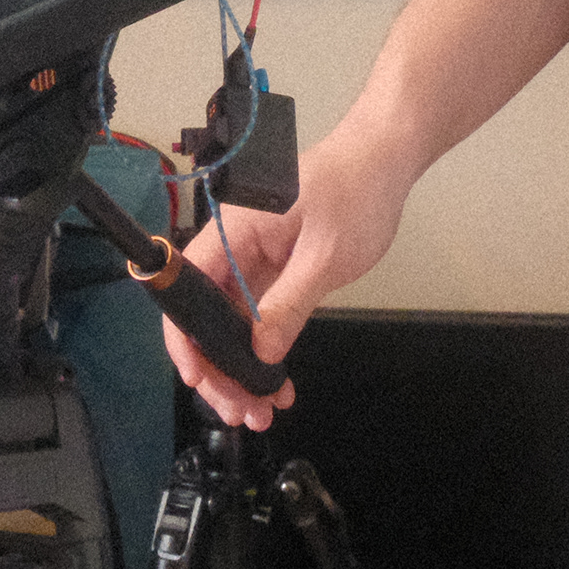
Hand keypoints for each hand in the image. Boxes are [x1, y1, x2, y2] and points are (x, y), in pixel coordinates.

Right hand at [159, 127, 411, 429]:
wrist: (384, 158)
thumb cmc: (356, 189)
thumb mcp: (325, 257)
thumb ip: (288, 305)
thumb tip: (260, 353)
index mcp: (234, 230)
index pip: (188, 288)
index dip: (185, 337)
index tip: (199, 377)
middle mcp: (235, 244)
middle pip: (206, 314)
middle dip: (218, 367)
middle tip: (240, 409)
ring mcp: (254, 257)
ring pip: (231, 321)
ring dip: (240, 366)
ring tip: (258, 407)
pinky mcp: (275, 266)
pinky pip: (256, 312)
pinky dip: (262, 347)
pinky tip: (274, 379)